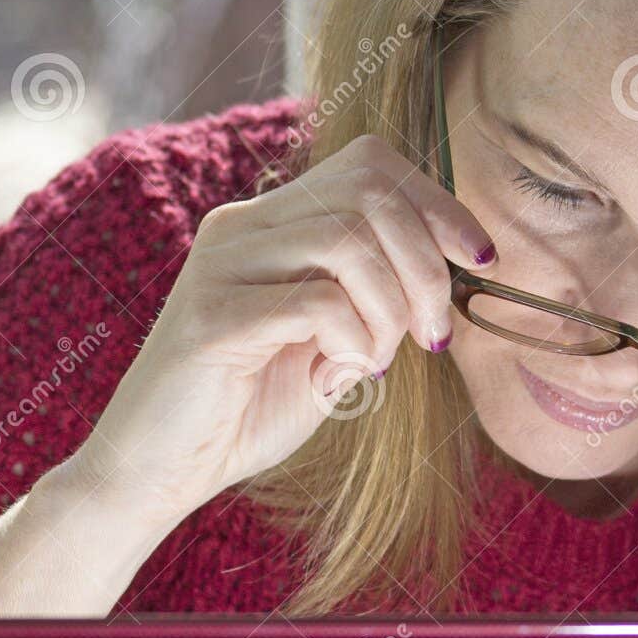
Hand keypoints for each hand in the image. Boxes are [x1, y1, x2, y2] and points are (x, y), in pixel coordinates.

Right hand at [63, 133, 498, 529]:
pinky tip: (343, 374)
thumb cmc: (246, 410)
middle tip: (433, 333)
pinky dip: (354, 340)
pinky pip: (317, 303)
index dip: (439, 203)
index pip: (371, 165)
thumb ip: (375, 300)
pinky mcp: (211, 317)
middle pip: (369, 189)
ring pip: (347, 239)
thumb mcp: (330, 345)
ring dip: (392, 306)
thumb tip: (452, 270)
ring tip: (381, 358)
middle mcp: (242, 228)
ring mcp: (221, 266)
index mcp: (270, 223)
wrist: (158, 472)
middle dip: (427, 261)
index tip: (480, 258)